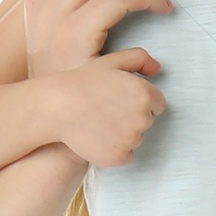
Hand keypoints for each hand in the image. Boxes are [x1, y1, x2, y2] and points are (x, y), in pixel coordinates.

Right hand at [53, 48, 165, 168]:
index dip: (140, 101)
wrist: (57, 107)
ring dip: (124, 134)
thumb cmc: (82, 81)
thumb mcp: (111, 61)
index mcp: (144, 94)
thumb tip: (157, 68)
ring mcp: (131, 140)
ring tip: (100, 122)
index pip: (157, 104)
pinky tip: (99, 137)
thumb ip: (139, 59)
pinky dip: (116, 150)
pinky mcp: (119, 157)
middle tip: (106, 110)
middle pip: (147, 122)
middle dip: (132, 117)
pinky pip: (127, 156)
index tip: (121, 100)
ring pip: (136, 139)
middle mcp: (142, 118)